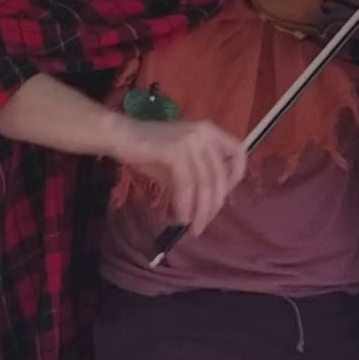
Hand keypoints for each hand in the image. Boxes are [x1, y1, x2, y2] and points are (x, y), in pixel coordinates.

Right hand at [114, 118, 247, 235]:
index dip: (234, 177)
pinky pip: (187, 184)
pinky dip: (186, 204)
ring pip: (205, 183)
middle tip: (203, 224)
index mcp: (210, 131)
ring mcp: (191, 140)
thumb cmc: (148, 151)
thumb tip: (207, 206)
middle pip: (220, 176)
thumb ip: (197, 178)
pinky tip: (181, 217)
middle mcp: (205, 133)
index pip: (238, 152)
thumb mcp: (179, 164)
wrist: (120, 136)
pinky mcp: (176, 151)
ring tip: (194, 228)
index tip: (222, 196)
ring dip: (200, 210)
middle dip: (214, 205)